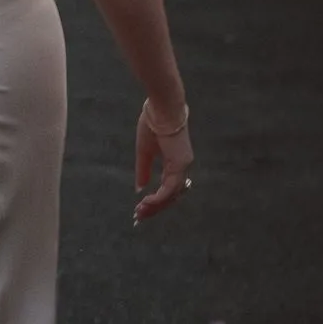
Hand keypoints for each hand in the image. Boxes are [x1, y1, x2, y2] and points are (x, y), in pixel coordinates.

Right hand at [133, 102, 192, 223]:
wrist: (162, 107)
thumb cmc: (152, 123)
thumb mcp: (144, 151)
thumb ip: (143, 170)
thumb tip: (140, 189)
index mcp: (175, 161)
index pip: (168, 187)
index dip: (155, 200)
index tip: (141, 208)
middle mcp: (183, 166)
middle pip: (171, 195)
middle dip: (155, 208)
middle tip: (139, 217)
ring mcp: (183, 165)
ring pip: (172, 195)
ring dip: (156, 206)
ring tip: (141, 213)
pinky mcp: (180, 164)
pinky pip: (170, 187)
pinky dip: (159, 197)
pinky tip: (147, 202)